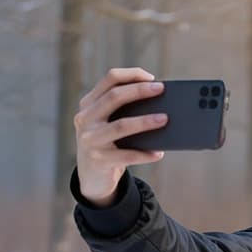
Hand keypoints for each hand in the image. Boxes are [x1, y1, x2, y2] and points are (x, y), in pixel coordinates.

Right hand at [73, 68, 167, 205]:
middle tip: (161, 90)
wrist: (92, 176)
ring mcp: (90, 139)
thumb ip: (123, 111)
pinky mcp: (99, 160)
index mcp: (89, 104)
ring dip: (145, 121)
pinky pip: (127, 155)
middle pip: (114, 97)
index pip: (109, 79)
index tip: (152, 78)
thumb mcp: (108, 123)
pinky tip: (159, 153)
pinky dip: (145, 154)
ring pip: (121, 125)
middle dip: (139, 91)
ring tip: (165, 119)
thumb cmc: (109, 143)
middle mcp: (85, 119)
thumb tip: (159, 102)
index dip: (132, 74)